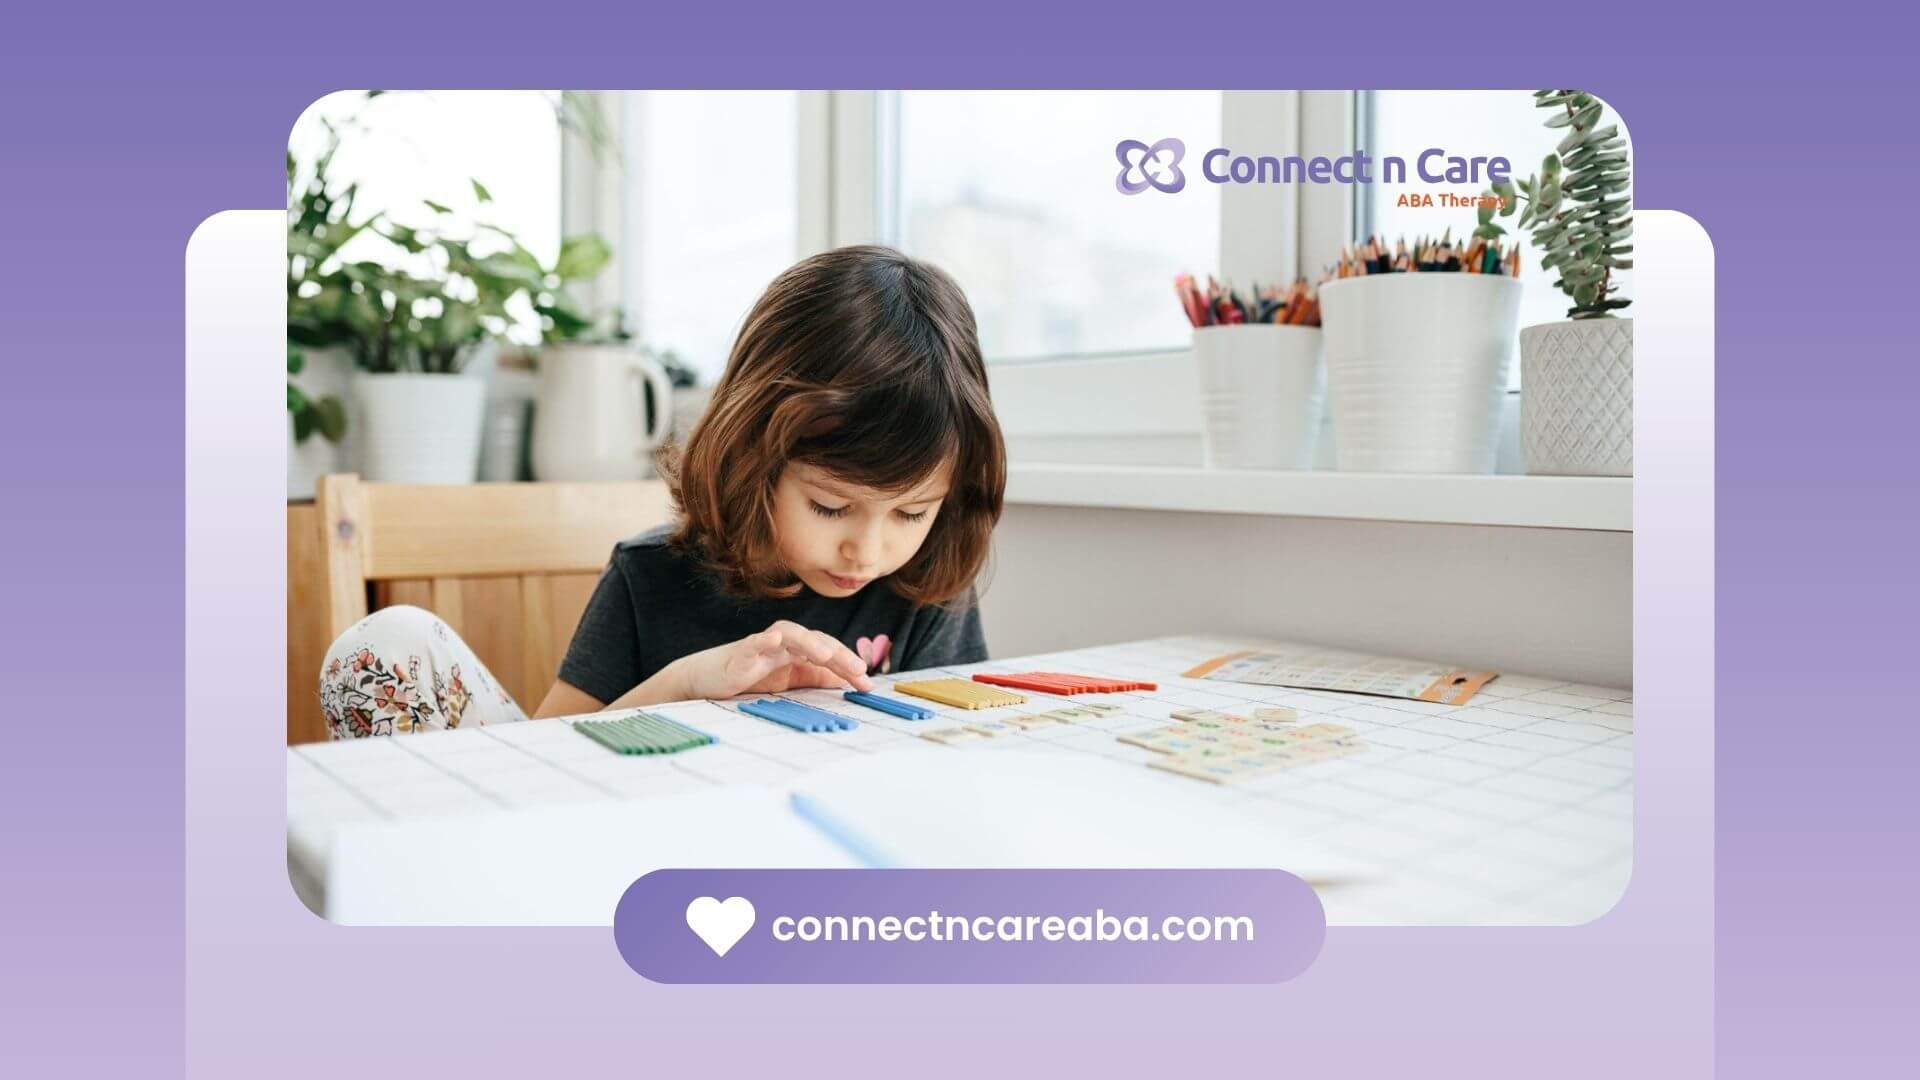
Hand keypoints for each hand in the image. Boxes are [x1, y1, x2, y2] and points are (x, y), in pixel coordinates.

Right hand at [669, 620, 874, 699]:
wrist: (707, 680)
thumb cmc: (748, 677)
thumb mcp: (788, 682)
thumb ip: (814, 678)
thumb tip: (846, 682)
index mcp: (796, 652)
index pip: (828, 653)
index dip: (849, 665)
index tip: (868, 685)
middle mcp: (783, 644)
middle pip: (816, 640)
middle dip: (839, 653)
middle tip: (858, 669)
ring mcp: (763, 646)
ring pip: (790, 635)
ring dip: (810, 643)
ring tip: (826, 655)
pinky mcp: (740, 653)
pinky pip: (754, 643)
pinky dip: (764, 640)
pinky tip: (774, 639)